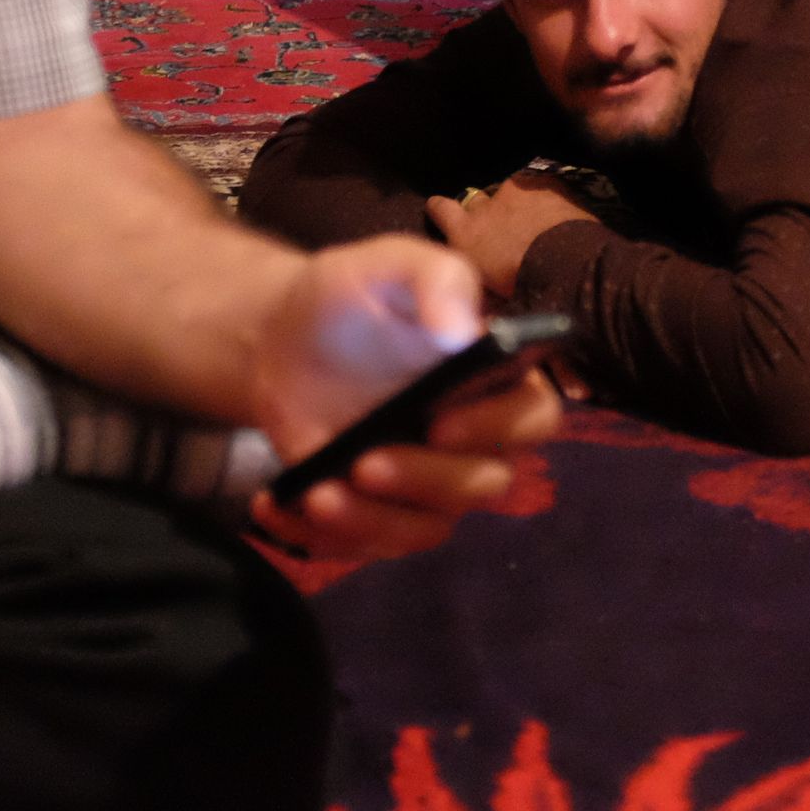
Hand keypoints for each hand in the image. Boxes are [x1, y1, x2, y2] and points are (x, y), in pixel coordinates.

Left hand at [248, 234, 560, 558]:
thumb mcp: (388, 264)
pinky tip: (276, 503)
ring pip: (425, 529)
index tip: (441, 421)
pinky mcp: (375, 513)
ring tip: (317, 494)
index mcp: (495, 379)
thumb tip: (464, 332)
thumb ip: (435, 279)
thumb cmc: (351, 296)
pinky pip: (363, 546)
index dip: (498, 428)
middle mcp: (474, 441)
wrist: (282, 338)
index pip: (533, 417)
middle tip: (364, 462)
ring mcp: (424, 485)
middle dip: (425, 481)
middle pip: (483, 485)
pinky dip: (318, 537)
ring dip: (373, 522)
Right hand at [424, 169, 598, 298]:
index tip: (439, 209)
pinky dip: (544, 200)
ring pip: (508, 192)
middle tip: (499, 228)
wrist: (570, 268)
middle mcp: (484, 207)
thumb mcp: (490, 297)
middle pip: (474, 200)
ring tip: (535, 224)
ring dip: (516, 206)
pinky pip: (538, 188)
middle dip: (482, 211)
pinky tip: (557, 214)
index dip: (440, 210)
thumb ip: (479, 288)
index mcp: (465, 234)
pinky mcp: (545, 183)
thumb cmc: (525, 293)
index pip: (440, 209)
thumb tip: (479, 300)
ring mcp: (516, 191)